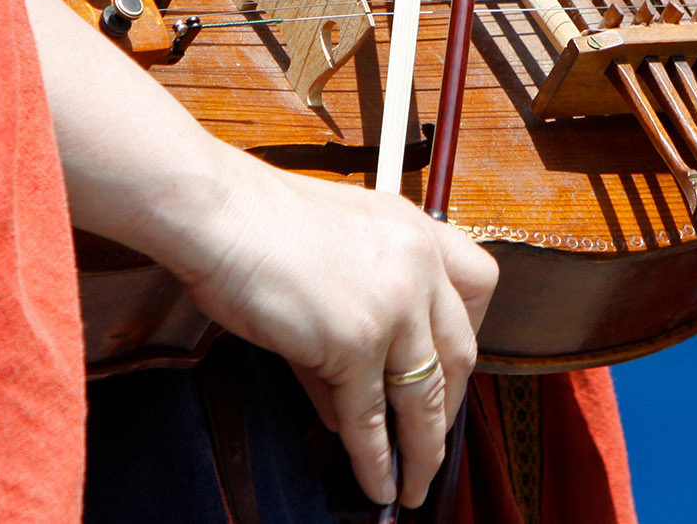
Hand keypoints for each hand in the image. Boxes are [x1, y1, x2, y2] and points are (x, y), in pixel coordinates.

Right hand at [168, 170, 497, 508]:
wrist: (219, 212)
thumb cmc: (257, 222)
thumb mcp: (333, 252)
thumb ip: (353, 321)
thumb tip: (348, 406)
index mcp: (417, 232)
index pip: (478, 286)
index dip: (470, 335)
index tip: (458, 371)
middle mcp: (418, 268)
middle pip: (458, 354)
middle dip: (448, 410)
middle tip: (433, 443)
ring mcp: (391, 307)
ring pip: (422, 396)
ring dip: (421, 450)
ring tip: (414, 484)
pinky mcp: (354, 342)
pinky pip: (370, 416)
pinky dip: (374, 458)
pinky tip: (376, 482)